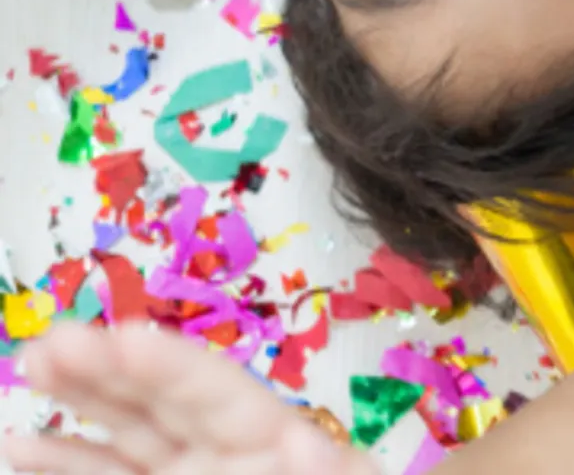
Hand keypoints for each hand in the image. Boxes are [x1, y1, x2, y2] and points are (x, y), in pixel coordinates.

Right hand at [2, 323, 374, 474]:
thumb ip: (319, 470)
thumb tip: (306, 451)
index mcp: (282, 445)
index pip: (219, 394)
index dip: (171, 366)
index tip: (123, 337)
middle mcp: (232, 454)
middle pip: (165, 403)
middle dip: (108, 369)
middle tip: (50, 342)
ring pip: (126, 441)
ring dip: (74, 411)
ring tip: (27, 370)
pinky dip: (66, 465)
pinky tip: (22, 445)